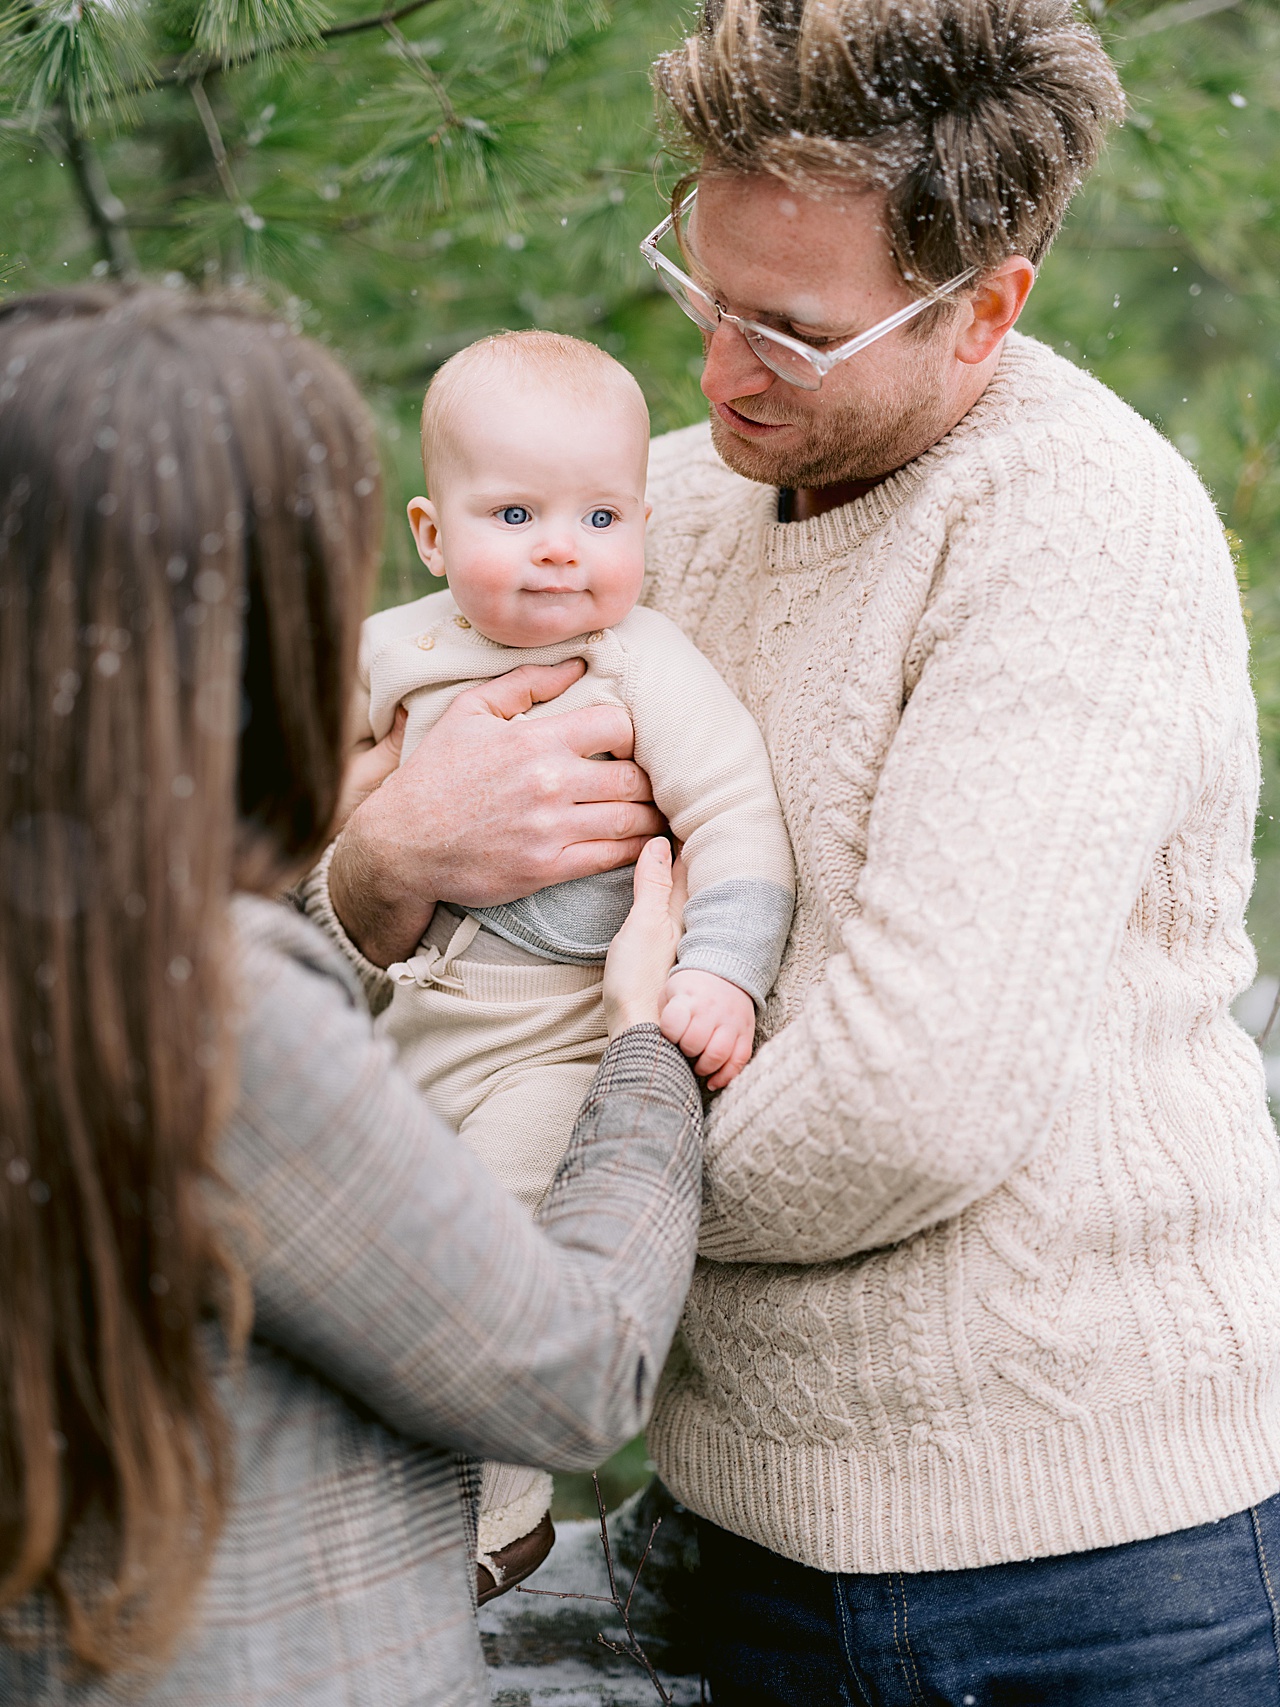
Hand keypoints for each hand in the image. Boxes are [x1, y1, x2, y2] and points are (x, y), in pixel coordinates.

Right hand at [329, 659, 663, 967]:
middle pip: (633, 777)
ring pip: (629, 820)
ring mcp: (551, 829)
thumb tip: (578, 664)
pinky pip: (609, 858)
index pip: (617, 726)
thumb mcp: (470, 712)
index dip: (632, 733)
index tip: (630, 744)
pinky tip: (642, 845)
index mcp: (536, 740)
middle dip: (650, 779)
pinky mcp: (547, 868)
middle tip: (656, 782)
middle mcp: (550, 783)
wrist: (402, 843)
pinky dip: (634, 851)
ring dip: (651, 817)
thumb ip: (526, 683)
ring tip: (659, 813)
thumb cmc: (435, 773)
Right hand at [603, 838, 688, 1037]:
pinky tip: (685, 915)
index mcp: (681, 915)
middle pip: (694, 889)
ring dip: (691, 888)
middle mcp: (690, 931)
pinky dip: (687, 916)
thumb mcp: (642, 928)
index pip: (686, 871)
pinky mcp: (677, 973)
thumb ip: (651, 887)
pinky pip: (687, 934)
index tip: (691, 820)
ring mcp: (685, 953)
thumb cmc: (639, 986)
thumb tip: (660, 843)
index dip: (687, 846)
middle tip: (698, 830)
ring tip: (694, 863)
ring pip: (692, 911)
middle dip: (694, 863)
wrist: (644, 1038)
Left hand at [659, 969, 754, 1090]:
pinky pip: (739, 1060)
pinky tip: (713, 1082)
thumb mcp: (671, 991)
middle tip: (684, 1049)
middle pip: (695, 1043)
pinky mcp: (746, 1033)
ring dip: (704, 1067)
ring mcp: (731, 1022)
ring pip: (718, 1054)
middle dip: (685, 1052)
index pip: (673, 1024)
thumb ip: (664, 1015)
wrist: (728, 972)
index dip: (668, 1035)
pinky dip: (726, 1076)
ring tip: (697, 1067)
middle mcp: (712, 1010)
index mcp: (689, 998)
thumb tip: (658, 1045)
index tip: (670, 1035)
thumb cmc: (692, 988)